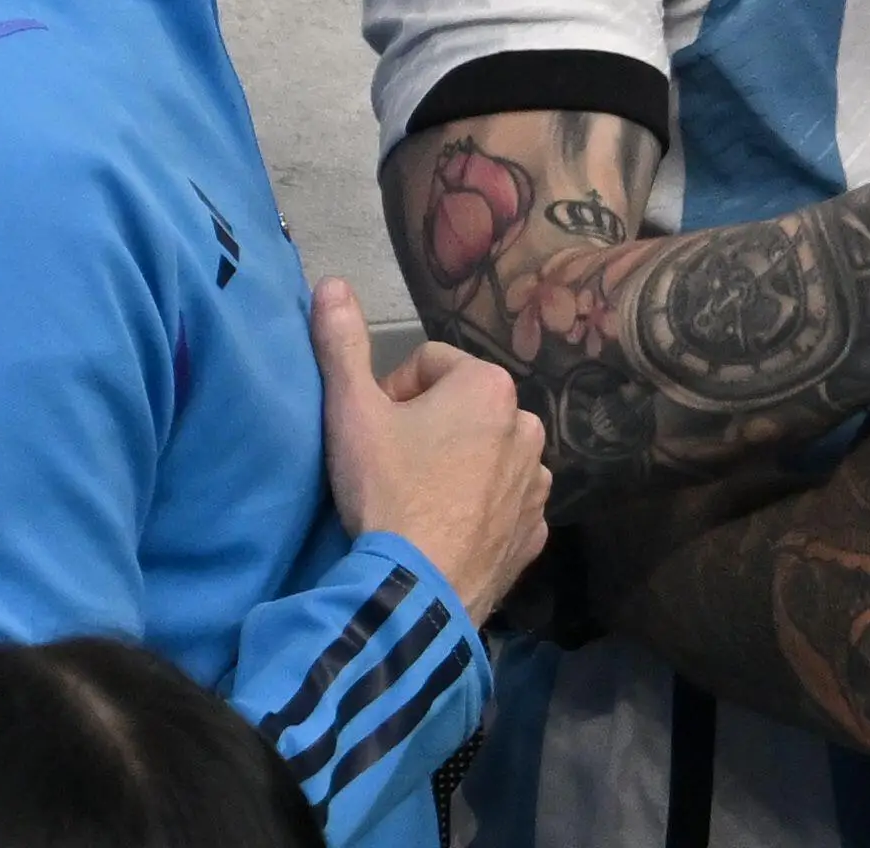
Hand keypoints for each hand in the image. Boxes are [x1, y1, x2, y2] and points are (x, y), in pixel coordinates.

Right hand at [311, 279, 551, 620]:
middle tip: (389, 468)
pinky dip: (478, 511)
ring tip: (414, 502)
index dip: (391, 394)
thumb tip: (332, 283)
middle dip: (426, 429)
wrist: (419, 587)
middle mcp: (528, 425)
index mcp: (489, 386)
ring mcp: (537, 482)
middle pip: (460, 410)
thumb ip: (340, 343)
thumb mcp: (351, 412)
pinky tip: (444, 530)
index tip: (373, 432)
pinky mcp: (534, 531)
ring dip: (455, 468)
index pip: (429, 365)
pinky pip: (503, 505)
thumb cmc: (386, 490)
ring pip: (485, 456)